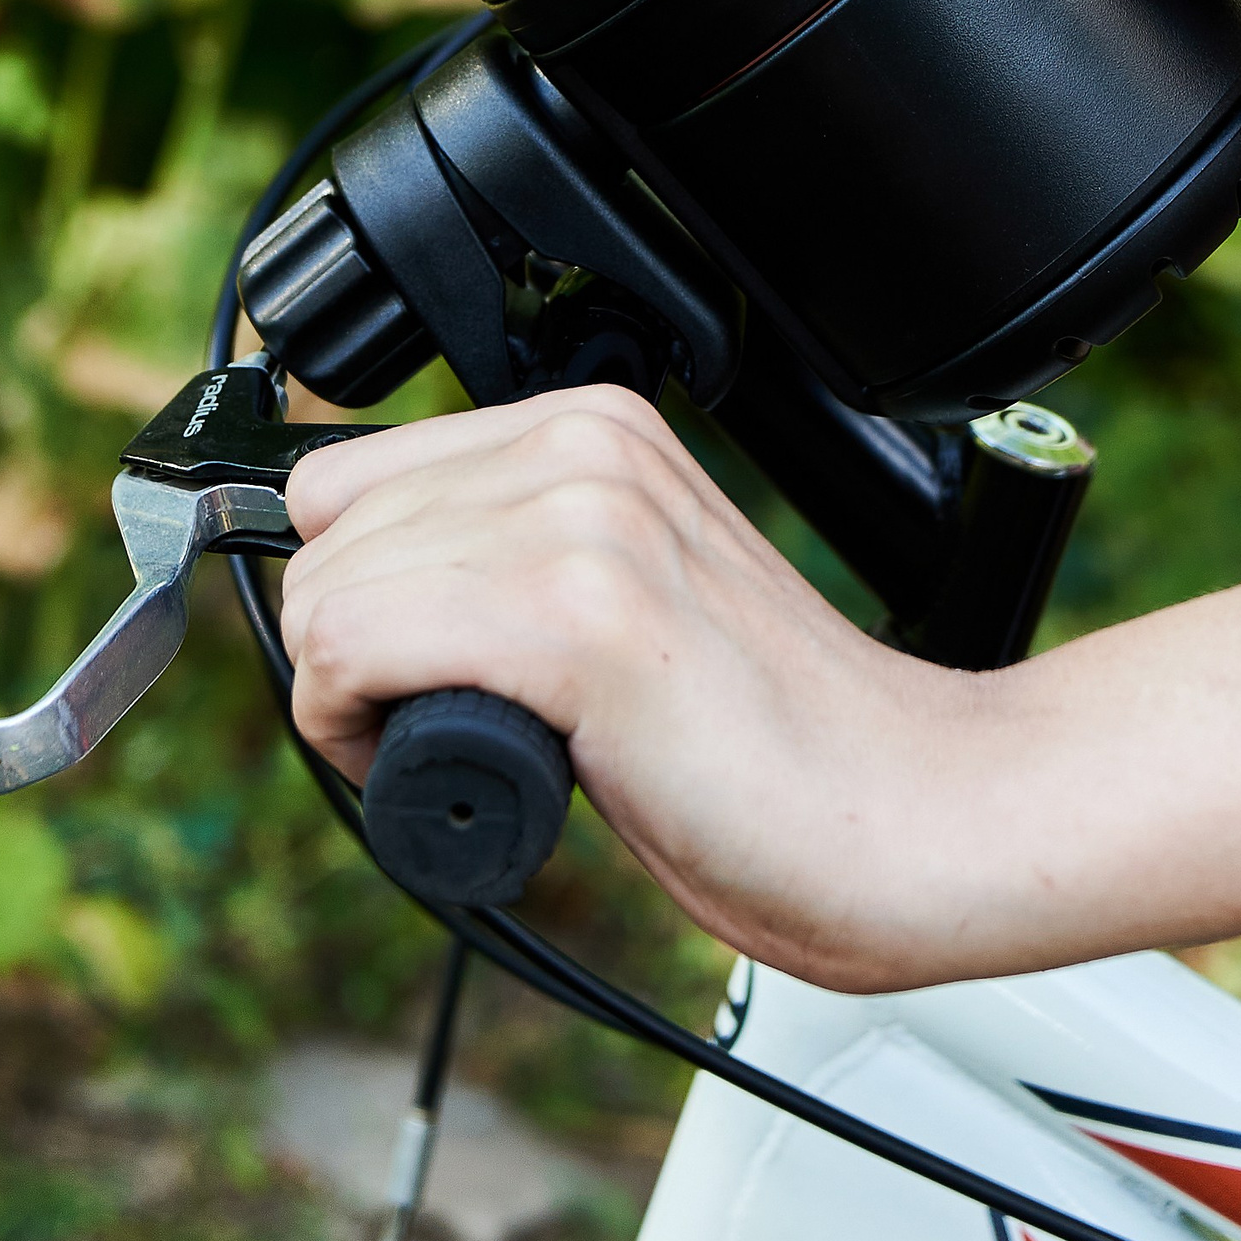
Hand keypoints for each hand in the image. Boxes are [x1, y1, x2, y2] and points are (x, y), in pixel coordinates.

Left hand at [279, 389, 1015, 987]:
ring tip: (486, 756)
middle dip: (349, 659)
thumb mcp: (622, 601)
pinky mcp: (579, 616)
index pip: (347, 480)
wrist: (918, 815)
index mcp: (594, 425)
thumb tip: (345, 596)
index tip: (416, 677)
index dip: (355, 597)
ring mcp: (582, 519)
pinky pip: (353, 655)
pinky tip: (477, 774)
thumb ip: (510, 562)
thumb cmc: (775, 751)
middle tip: (456, 737)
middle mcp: (581, 446)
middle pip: (322, 542)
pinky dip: (368, 741)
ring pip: (324, 604)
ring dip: (359, 710)